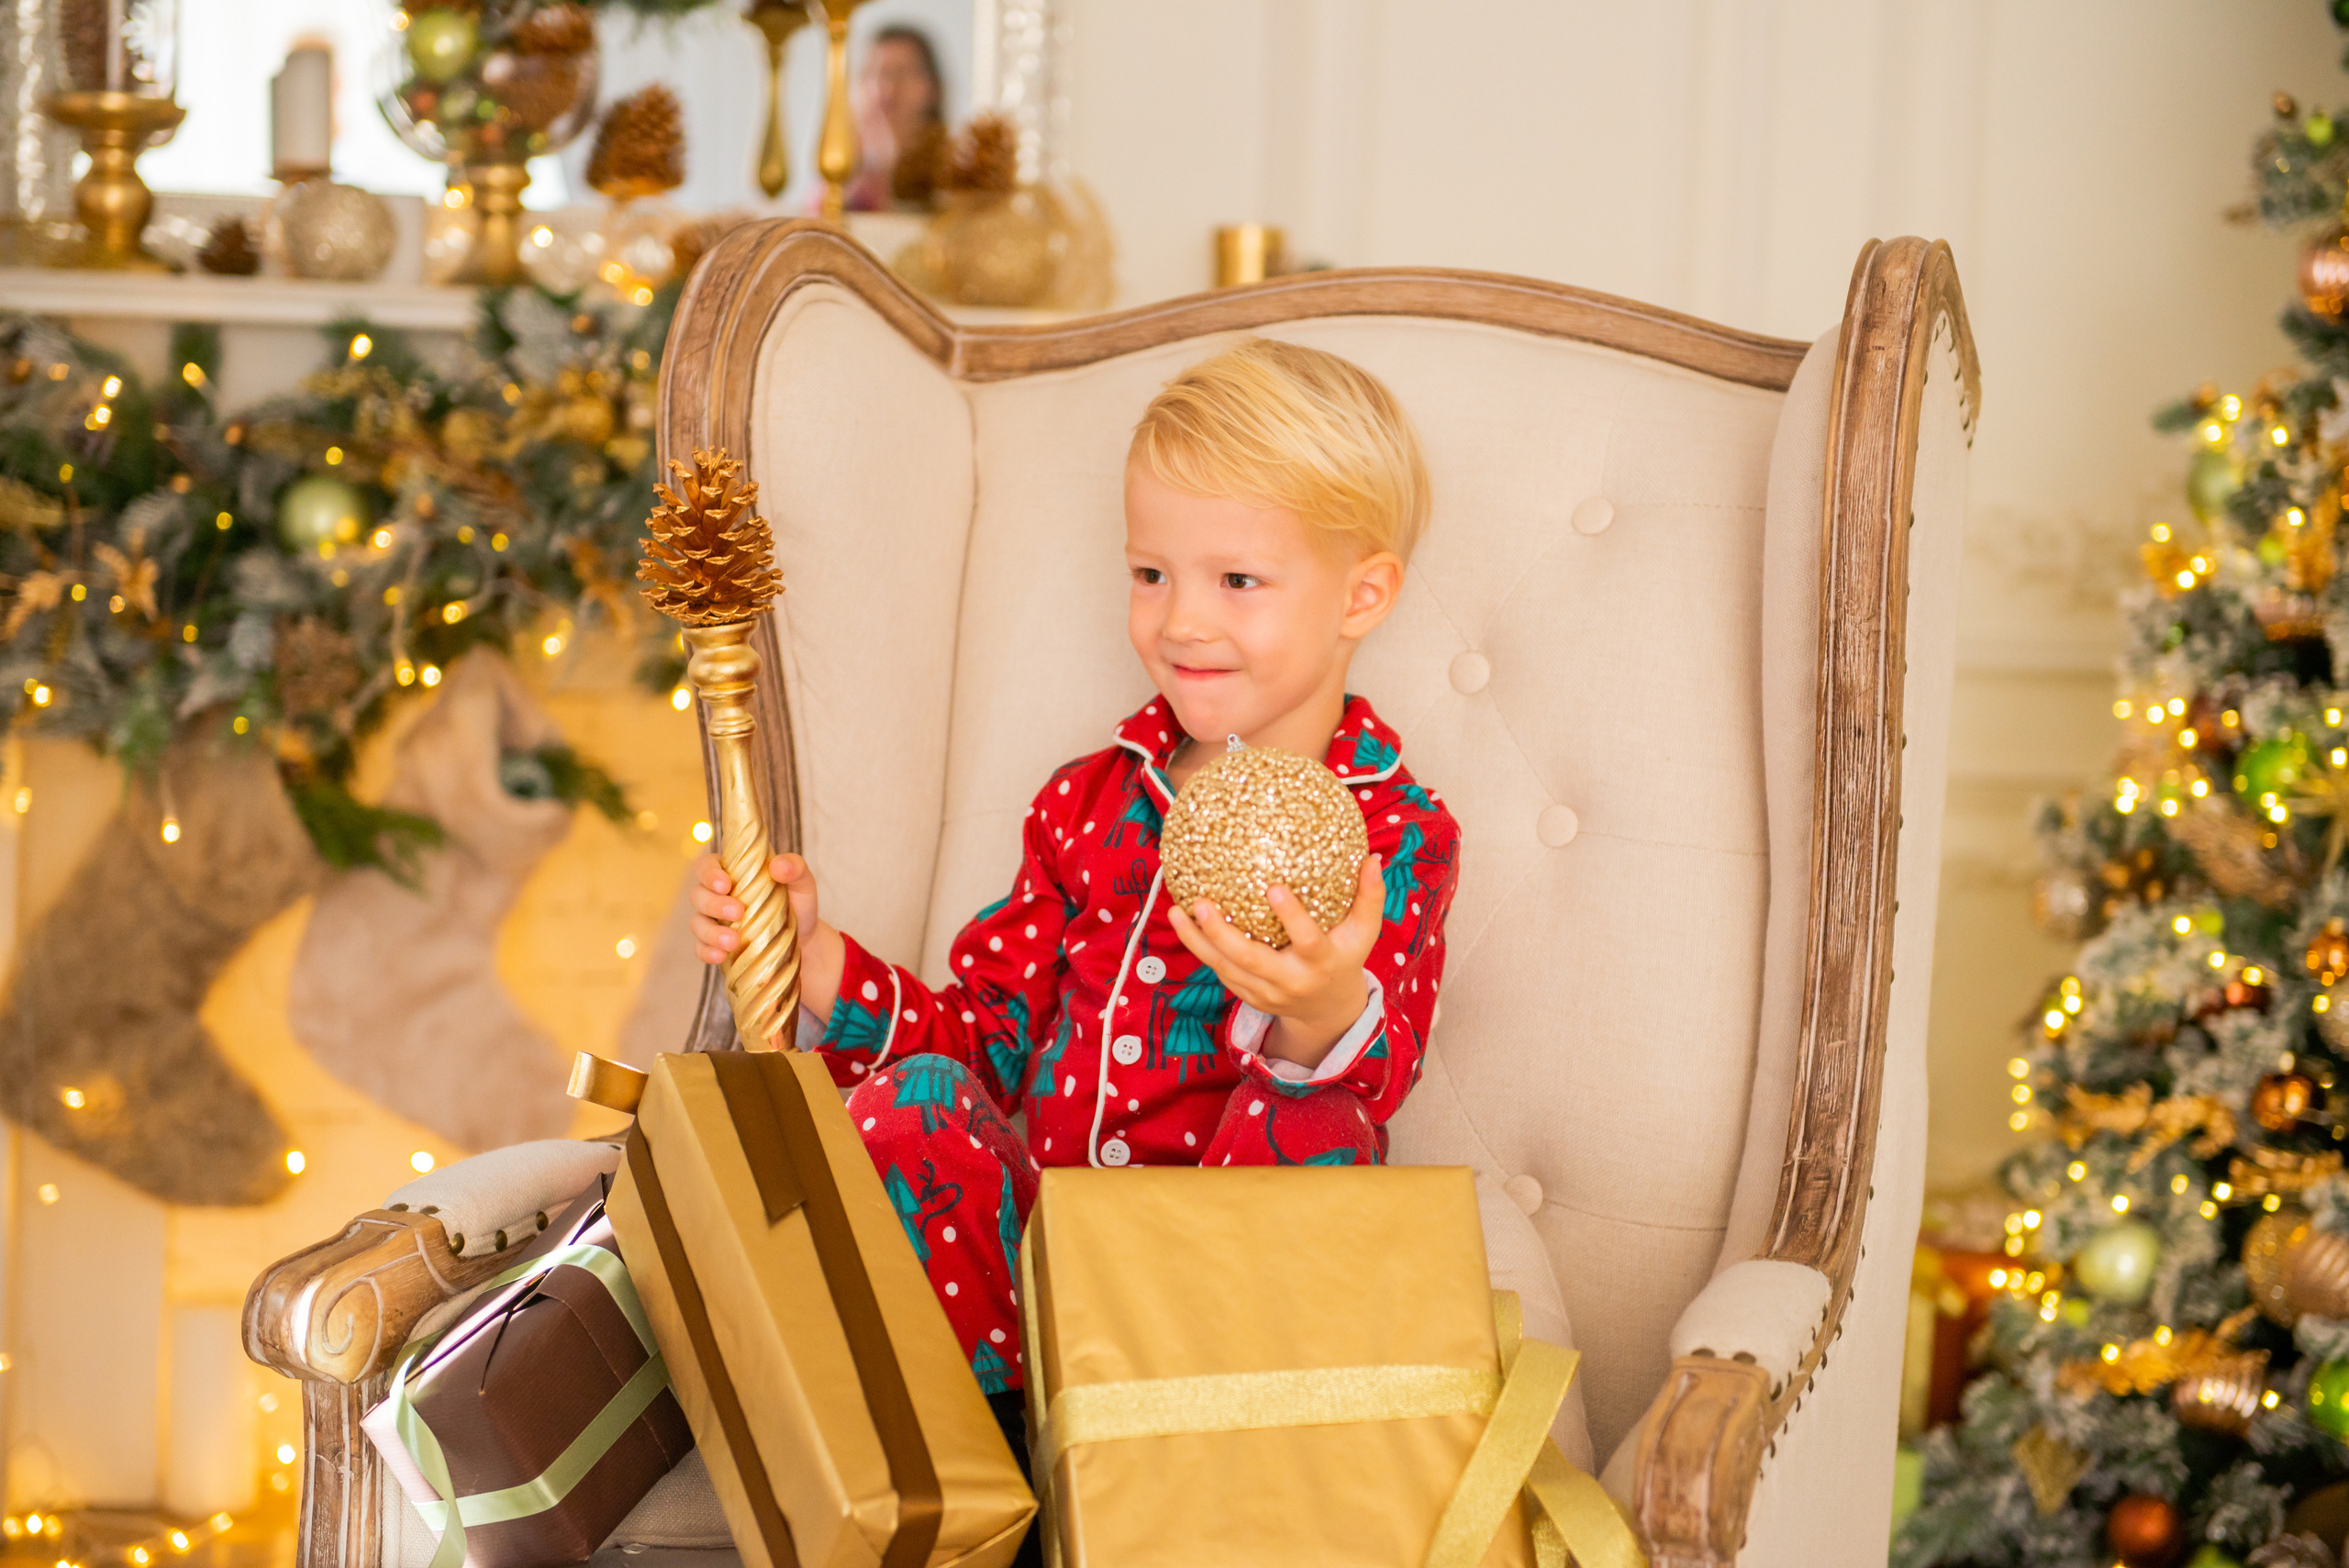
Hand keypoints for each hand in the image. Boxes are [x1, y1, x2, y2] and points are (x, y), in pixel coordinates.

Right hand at [689, 851, 845, 1025]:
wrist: (804, 939)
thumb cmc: (797, 903)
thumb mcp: (802, 883)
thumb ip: (795, 867)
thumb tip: (778, 865)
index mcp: (732, 872)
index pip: (707, 865)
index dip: (709, 873)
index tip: (725, 884)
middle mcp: (716, 895)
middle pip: (698, 895)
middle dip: (714, 904)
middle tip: (737, 912)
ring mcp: (713, 921)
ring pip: (697, 923)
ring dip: (711, 932)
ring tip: (733, 941)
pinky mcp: (715, 945)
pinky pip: (701, 948)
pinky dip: (707, 952)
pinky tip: (721, 956)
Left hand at [1167, 854, 1382, 1071]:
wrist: (1328, 1011)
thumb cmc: (1345, 957)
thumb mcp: (1365, 932)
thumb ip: (1371, 897)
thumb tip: (1373, 858)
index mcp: (1320, 962)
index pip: (1307, 940)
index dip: (1291, 917)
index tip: (1273, 887)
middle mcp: (1290, 980)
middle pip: (1251, 959)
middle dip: (1222, 934)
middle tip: (1201, 903)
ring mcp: (1265, 991)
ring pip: (1225, 967)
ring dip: (1197, 941)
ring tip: (1176, 910)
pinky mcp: (1247, 995)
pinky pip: (1219, 971)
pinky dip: (1198, 948)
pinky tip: (1181, 921)